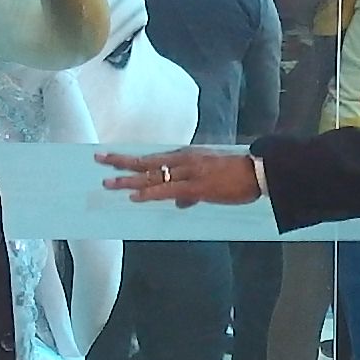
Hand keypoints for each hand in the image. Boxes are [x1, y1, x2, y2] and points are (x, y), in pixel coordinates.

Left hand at [96, 147, 262, 207]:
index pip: (155, 157)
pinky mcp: (197, 186)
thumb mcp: (212, 178)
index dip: (134, 158)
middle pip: (147, 162)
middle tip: (100, 161)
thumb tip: (179, 203)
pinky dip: (150, 192)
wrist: (260, 172)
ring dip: (129, 180)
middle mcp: (185, 160)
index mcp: (189, 156)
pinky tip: (135, 196)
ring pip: (153, 175)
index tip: (115, 158)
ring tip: (109, 184)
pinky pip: (167, 190)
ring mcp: (190, 173)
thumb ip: (192, 191)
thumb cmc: (240, 175)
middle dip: (123, 162)